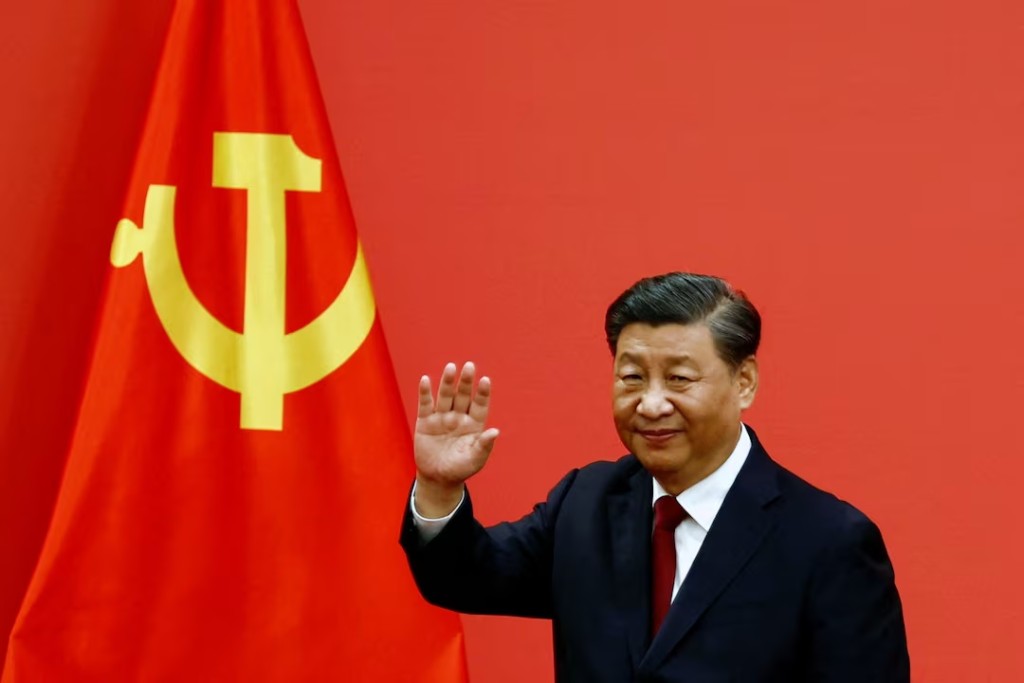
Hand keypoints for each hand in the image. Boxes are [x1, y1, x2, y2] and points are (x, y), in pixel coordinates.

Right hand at [414, 362, 498, 516]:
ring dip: (448, 382)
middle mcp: (459, 417)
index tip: (485, 380)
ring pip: (445, 396)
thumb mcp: (475, 460)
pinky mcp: (425, 421)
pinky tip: (426, 379)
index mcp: (474, 425)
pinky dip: (425, 392)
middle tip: (470, 366)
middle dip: (466, 382)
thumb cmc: (460, 469)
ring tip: (451, 367)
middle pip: (463, 396)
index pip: (480, 405)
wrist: (438, 478)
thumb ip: (484, 446)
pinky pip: (426, 404)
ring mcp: (442, 417)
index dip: (482, 393)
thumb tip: (495, 432)